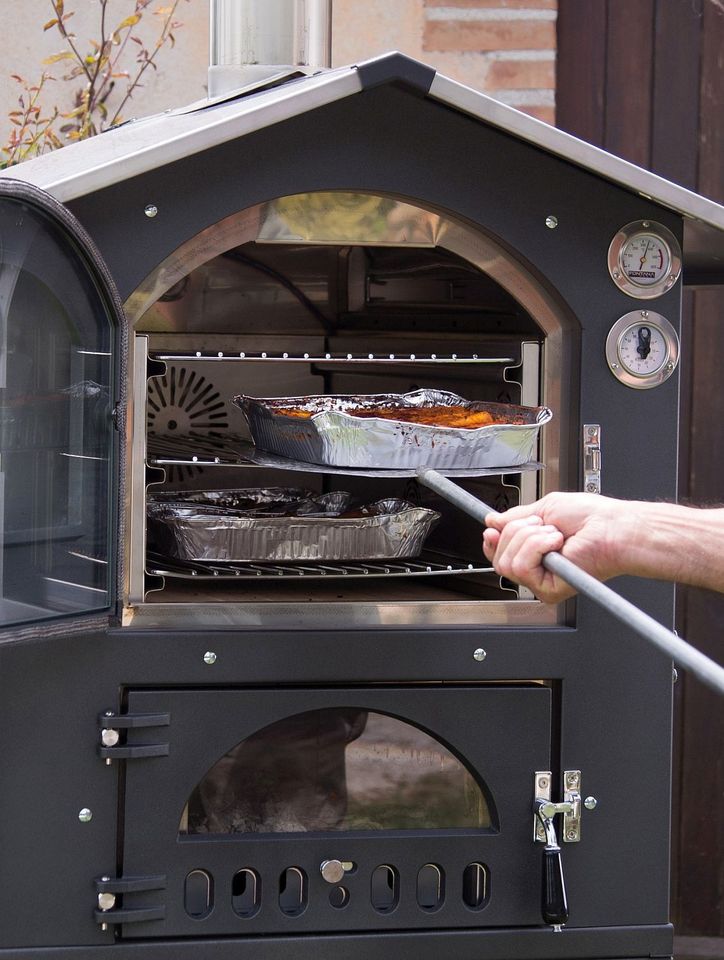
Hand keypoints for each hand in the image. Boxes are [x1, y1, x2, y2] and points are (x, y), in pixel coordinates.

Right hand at [482, 493, 629, 602]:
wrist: (613, 527)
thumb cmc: (593, 517)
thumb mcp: (545, 508)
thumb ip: (515, 517)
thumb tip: (493, 521)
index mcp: (535, 551)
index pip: (499, 554)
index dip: (492, 541)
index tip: (492, 529)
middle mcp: (537, 569)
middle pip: (498, 557)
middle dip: (517, 531)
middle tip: (543, 525)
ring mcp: (542, 581)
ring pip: (507, 562)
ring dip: (530, 538)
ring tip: (555, 534)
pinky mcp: (548, 589)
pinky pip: (522, 567)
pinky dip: (537, 547)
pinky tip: (557, 543)